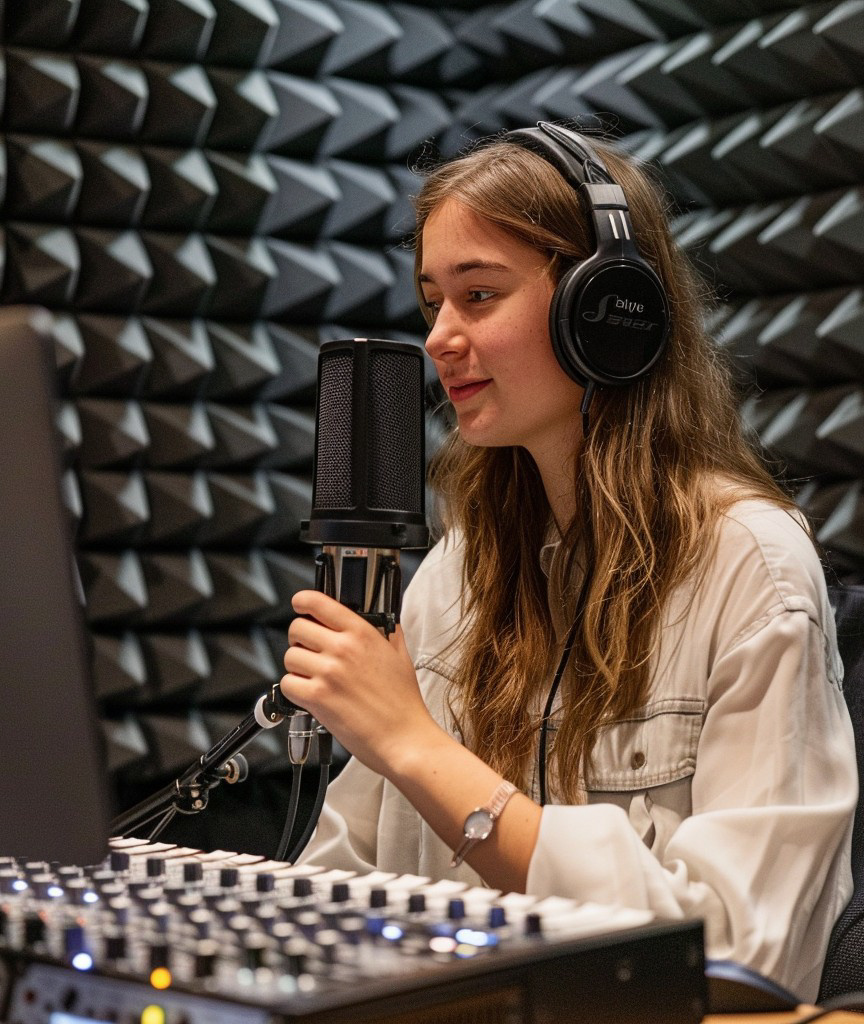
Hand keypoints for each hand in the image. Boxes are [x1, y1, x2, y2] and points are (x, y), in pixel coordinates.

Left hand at [280, 590, 443, 778]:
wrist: (404, 737)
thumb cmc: (403, 702)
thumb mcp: (400, 655)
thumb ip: (387, 632)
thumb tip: (380, 620)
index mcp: (362, 633)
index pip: (318, 603)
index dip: (303, 601)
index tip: (300, 604)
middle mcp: (342, 649)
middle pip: (297, 628)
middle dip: (299, 639)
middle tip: (310, 651)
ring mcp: (328, 673)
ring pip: (289, 657)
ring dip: (297, 667)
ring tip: (314, 677)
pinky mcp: (317, 698)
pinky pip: (287, 684)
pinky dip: (295, 690)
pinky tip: (311, 694)